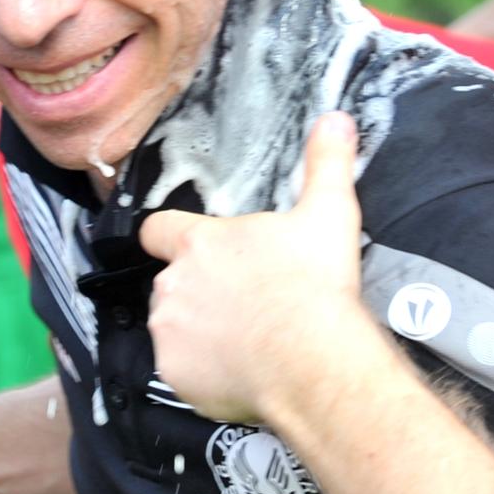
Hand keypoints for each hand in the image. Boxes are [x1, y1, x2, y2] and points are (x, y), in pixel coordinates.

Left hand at [141, 112, 373, 423]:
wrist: (313, 361)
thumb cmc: (316, 284)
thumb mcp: (329, 214)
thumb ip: (326, 163)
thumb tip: (337, 118)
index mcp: (199, 242)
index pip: (157, 229)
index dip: (171, 236)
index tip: (193, 247)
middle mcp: (172, 284)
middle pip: (172, 281)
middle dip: (199, 289)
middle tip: (246, 301)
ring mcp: (170, 331)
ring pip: (174, 326)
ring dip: (198, 331)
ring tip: (245, 341)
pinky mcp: (175, 375)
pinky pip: (182, 370)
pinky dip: (203, 372)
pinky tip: (240, 371)